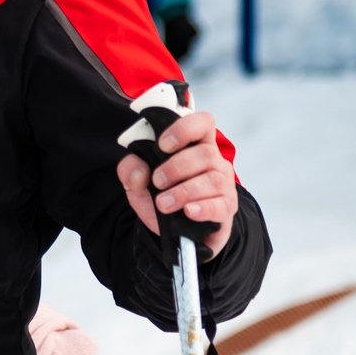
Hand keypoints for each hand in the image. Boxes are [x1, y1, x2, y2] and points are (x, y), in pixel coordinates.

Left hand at [115, 108, 236, 256]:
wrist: (175, 232)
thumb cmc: (162, 196)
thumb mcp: (138, 182)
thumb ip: (130, 169)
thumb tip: (139, 172)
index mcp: (195, 146)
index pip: (203, 123)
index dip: (184, 129)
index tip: (162, 146)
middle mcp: (214, 162)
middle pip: (206, 153)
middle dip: (176, 167)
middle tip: (157, 181)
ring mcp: (223, 185)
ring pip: (213, 180)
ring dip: (184, 191)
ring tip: (163, 204)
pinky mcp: (225, 209)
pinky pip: (220, 205)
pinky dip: (202, 208)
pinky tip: (188, 211)